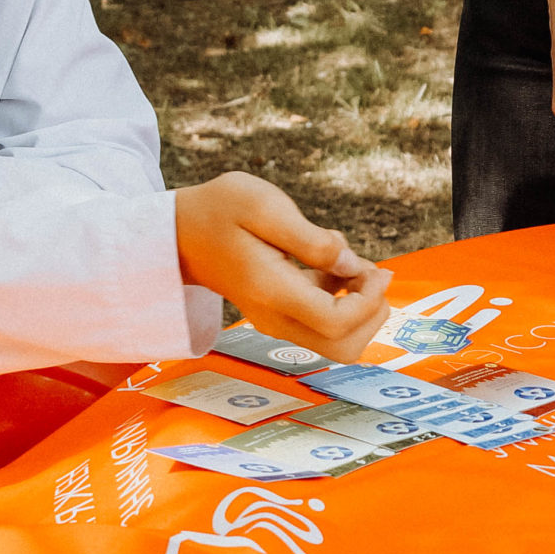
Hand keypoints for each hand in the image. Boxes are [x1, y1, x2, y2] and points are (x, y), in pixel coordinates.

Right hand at [174, 171, 391, 358]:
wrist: (181, 232)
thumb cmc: (219, 211)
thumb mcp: (264, 206)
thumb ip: (310, 239)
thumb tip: (350, 264)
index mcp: (273, 291)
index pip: (337, 323)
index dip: (369, 300)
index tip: (373, 268)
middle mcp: (276, 317)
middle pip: (344, 347)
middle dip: (372, 312)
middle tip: (368, 271)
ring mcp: (278, 320)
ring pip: (338, 342)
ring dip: (359, 305)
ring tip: (347, 262)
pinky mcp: (281, 315)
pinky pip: (324, 324)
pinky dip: (342, 299)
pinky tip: (329, 264)